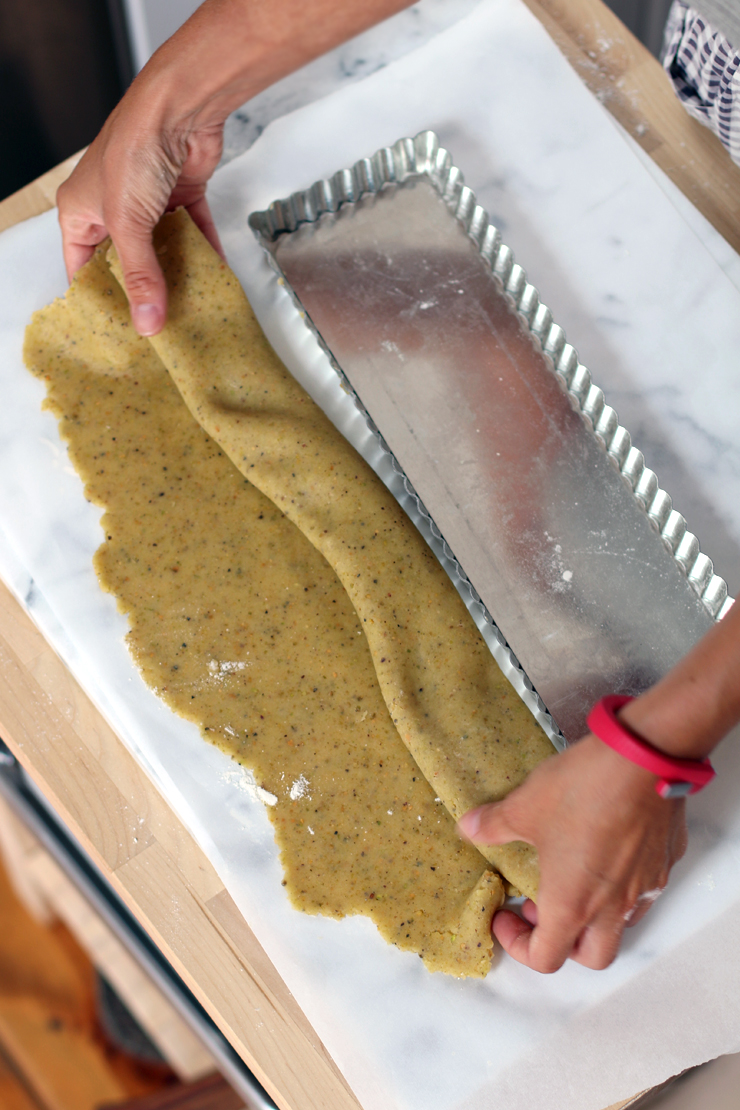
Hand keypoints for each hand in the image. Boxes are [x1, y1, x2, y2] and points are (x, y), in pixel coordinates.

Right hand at [57, 93, 224, 336]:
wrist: (178, 107)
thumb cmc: (133, 148)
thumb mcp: (128, 224)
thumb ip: (141, 275)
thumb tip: (147, 321)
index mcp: (80, 210)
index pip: (84, 267)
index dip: (103, 298)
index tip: (122, 329)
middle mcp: (112, 206)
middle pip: (128, 261)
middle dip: (145, 290)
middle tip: (161, 325)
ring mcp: (148, 200)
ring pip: (163, 249)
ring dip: (178, 274)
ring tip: (191, 307)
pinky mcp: (181, 193)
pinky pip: (193, 232)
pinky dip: (203, 251)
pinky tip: (214, 277)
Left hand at [458, 733, 686, 972]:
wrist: (642, 758)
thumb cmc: (581, 790)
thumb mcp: (523, 807)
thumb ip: (493, 825)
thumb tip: (468, 828)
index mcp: (572, 904)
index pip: (546, 958)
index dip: (518, 945)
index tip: (506, 916)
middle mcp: (614, 906)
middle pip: (592, 955)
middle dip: (563, 942)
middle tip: (538, 906)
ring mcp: (646, 884)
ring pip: (622, 923)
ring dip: (594, 913)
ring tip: (571, 873)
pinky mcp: (666, 859)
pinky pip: (644, 885)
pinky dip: (621, 881)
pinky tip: (606, 846)